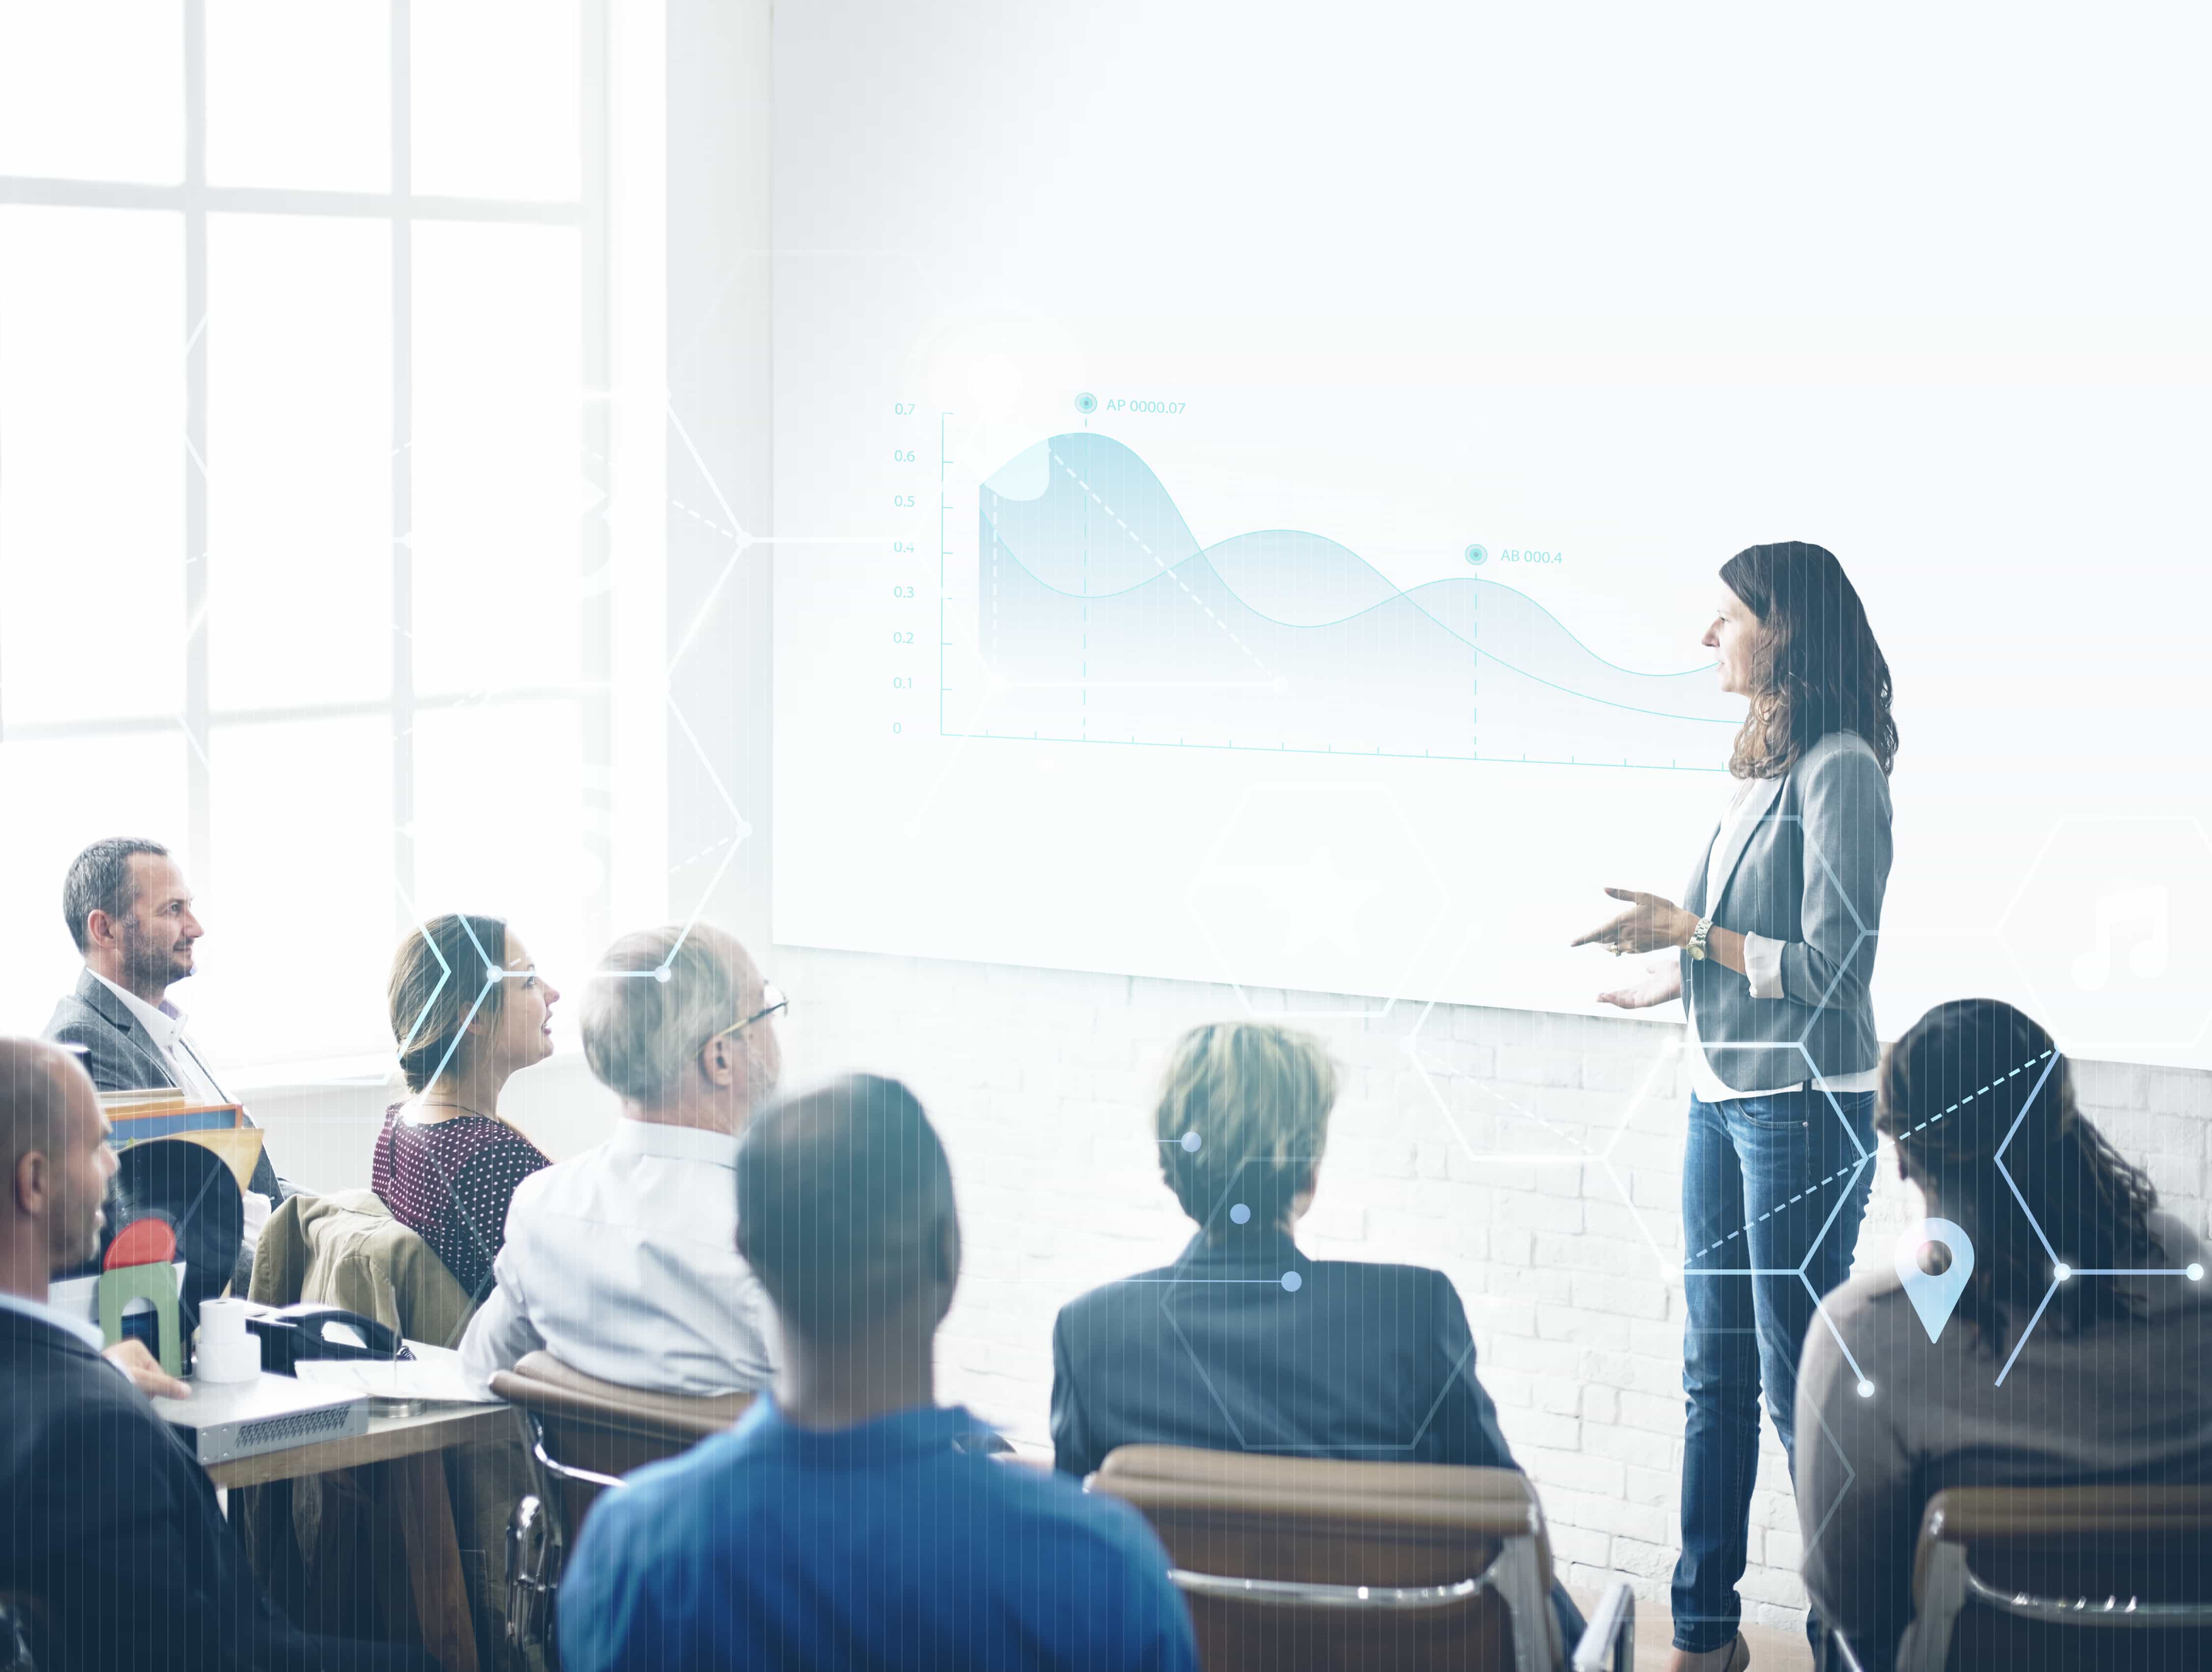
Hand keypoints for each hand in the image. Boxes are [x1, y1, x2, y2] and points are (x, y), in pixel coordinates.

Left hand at [104, 1338, 189, 1399]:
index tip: (142, 1393)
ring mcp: (115, 1363)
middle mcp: (126, 1352)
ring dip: (130, 1393)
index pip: (157, 1372)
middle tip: (128, 1394)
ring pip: (135, 1384)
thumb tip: (187, 1392)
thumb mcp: (143, 1381)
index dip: (153, 1387)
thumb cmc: (111, 1377)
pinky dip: (120, 1393)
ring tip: (118, 1395)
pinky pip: (123, 1386)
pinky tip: (114, 1397)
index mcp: (136, 1347)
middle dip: (140, 1390)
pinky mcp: (106, 1374)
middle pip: (146, 1378)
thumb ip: (166, 1386)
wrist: (82, 1386)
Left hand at [1572, 887, 1697, 956]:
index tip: (1571, 944)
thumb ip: (1621, 894)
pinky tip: (1623, 941)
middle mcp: (1624, 936)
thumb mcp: (1642, 896)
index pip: (1596, 933)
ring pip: (1612, 948)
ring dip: (1606, 945)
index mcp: (1621, 922)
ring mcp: (1632, 945)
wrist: (1680, 928)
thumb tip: (1604, 888)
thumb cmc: (1662, 909)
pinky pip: (1624, 950)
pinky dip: (1619, 946)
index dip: (1582, 939)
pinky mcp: (1639, 950)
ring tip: (1603, 940)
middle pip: (1602, 942)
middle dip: (1594, 941)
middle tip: (1589, 938)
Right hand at [1598, 960, 1683, 1010]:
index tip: (1604, 991)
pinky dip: (1617, 1001)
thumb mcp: (1660, 968)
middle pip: (1624, 999)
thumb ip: (1653, 968)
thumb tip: (1646, 968)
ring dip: (1611, 1001)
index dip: (1616, 992)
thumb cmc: (1676, 971)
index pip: (1628, 992)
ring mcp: (1646, 1000)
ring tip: (1598, 998)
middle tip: (1597, 998)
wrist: (1685, 973)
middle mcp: (1645, 996)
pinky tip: (1608, 996)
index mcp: (1647, 988)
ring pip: (1624, 1003)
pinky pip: (1629, 1004)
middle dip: (1610, 999)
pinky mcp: (1647, 1002)